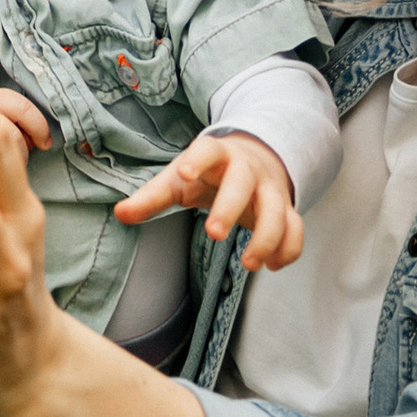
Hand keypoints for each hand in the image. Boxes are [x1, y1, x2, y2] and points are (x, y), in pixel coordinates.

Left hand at [114, 127, 302, 274]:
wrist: (255, 156)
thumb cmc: (207, 172)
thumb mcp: (179, 179)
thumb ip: (151, 197)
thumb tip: (120, 214)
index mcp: (217, 155)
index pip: (208, 150)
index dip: (197, 160)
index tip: (183, 172)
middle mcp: (247, 169)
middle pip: (243, 184)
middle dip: (230, 208)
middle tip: (213, 234)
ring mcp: (271, 189)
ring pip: (278, 211)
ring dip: (266, 238)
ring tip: (248, 265)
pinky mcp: (286, 209)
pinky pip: (296, 229)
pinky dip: (289, 249)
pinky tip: (273, 266)